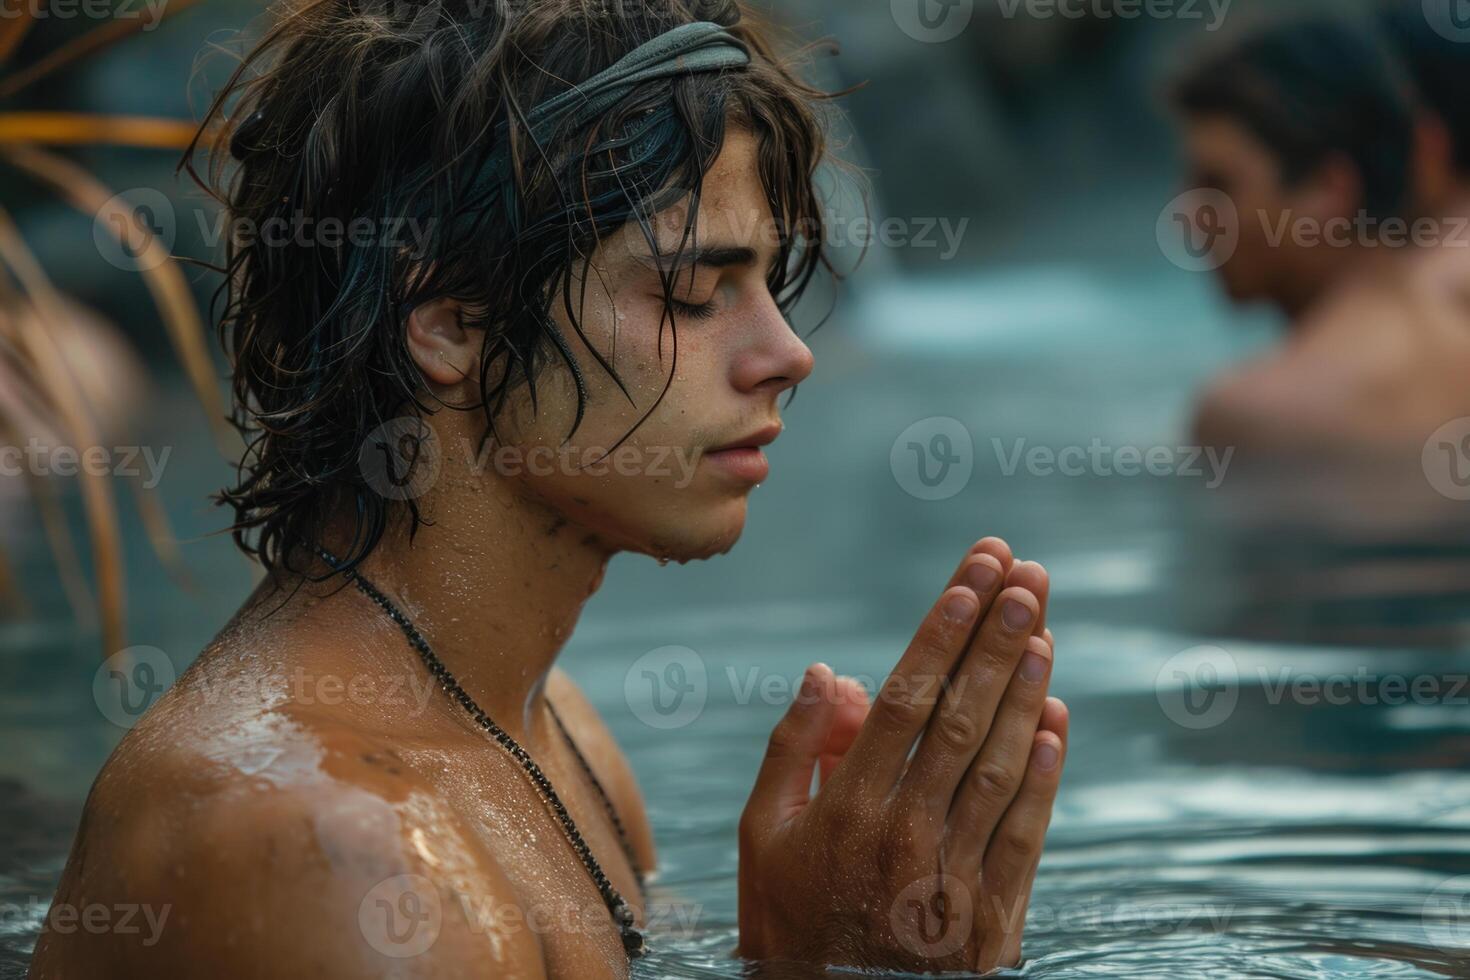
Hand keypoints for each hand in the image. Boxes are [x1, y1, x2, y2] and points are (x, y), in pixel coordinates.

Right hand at [737, 538, 1067, 973]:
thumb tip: (828, 671)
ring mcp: (953, 873)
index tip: (969, 582)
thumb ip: (792, 750)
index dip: (941, 638)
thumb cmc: (788, 920)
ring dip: (1027, 692)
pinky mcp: (991, 914)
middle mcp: (904, 832)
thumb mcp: (760, 837)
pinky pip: (1024, 832)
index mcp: (846, 807)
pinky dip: (1047, 774)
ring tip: (1044, 629)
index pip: (905, 702)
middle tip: (1026, 576)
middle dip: (996, 639)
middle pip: (961, 718)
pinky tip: (1058, 721)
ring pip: (1001, 766)